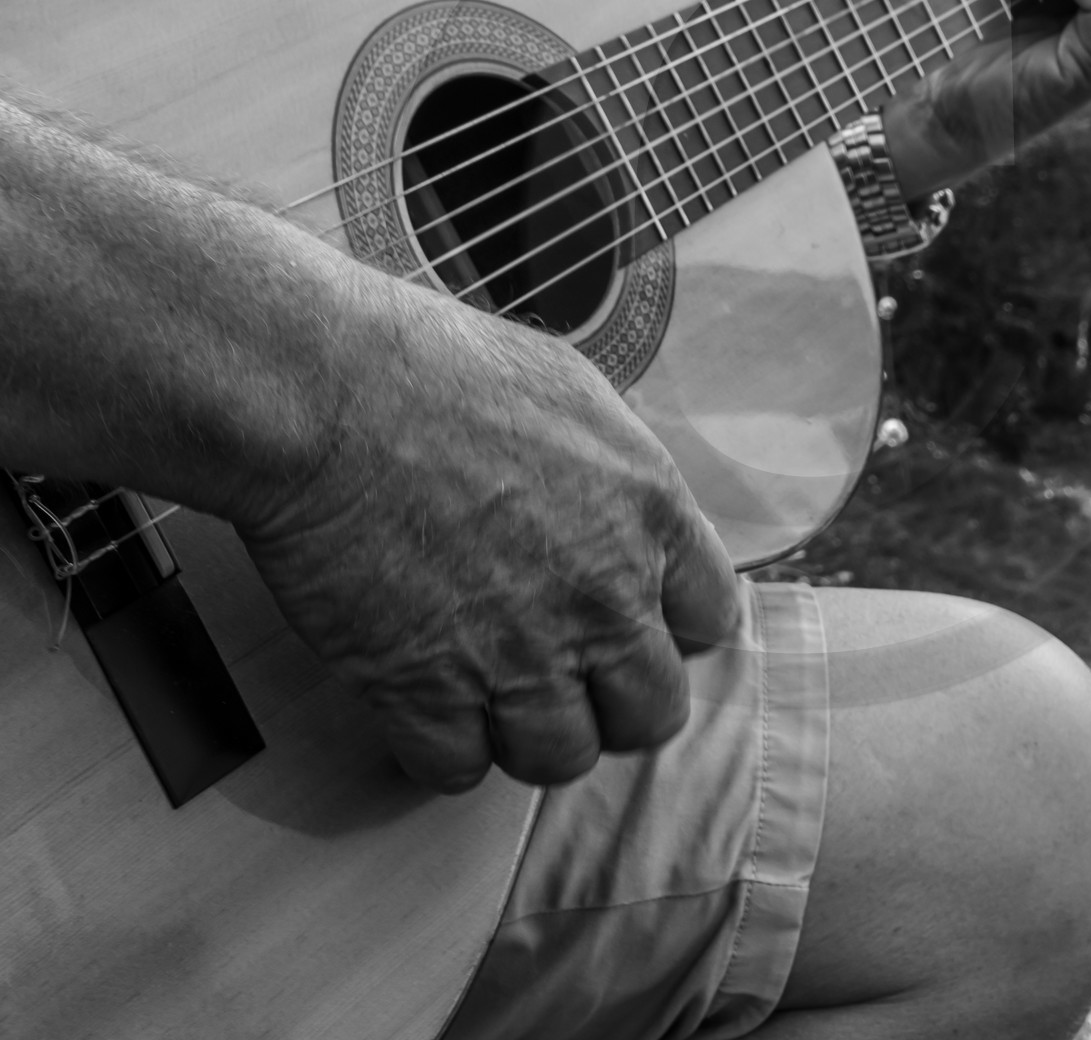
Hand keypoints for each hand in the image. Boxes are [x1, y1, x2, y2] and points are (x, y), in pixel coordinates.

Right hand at [234, 275, 740, 792]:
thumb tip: (621, 507)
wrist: (331, 395)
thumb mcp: (571, 391)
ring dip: (530, 731)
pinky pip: (458, 769)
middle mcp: (603, 597)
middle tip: (570, 672)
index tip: (636, 619)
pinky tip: (426, 700)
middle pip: (654, 713)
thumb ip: (617, 471)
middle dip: (615, 701)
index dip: (672, 626)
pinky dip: (442, 746)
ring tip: (494, 688)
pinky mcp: (425, 691)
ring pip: (561, 758)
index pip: (712, 619)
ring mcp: (519, 653)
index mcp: (650, 514)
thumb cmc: (442, 368)